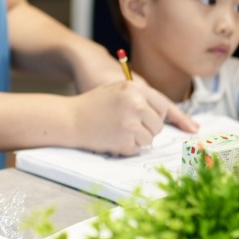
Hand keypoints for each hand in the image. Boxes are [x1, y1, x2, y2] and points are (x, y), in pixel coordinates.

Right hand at [69, 80, 194, 155]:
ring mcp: (130, 123)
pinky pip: (137, 149)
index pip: (163, 107)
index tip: (149, 120)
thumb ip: (141, 97)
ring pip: (150, 139)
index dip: (156, 115)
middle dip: (147, 129)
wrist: (69, 118)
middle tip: (127, 126)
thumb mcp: (117, 90)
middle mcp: (136, 104)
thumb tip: (170, 115)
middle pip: (158, 125)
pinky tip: (112, 138)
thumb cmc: (92, 105)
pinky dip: (126, 147)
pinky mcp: (124, 140)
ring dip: (137, 139)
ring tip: (117, 131)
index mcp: (135, 89)